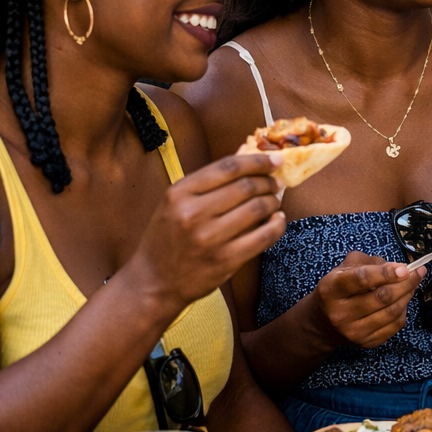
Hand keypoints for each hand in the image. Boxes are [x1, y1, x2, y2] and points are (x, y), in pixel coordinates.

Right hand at [129, 153, 285, 306]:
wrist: (153, 281)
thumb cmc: (167, 238)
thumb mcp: (177, 202)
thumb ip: (210, 179)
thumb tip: (244, 150)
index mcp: (179, 193)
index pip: (228, 167)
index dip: (257, 161)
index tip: (274, 159)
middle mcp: (193, 213)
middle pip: (246, 186)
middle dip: (268, 181)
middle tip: (276, 183)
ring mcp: (209, 238)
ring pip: (257, 208)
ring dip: (273, 202)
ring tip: (274, 202)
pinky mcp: (225, 260)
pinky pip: (263, 237)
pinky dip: (277, 225)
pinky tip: (277, 220)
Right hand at [312, 252, 426, 348]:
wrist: (323, 324)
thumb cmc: (337, 291)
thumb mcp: (343, 269)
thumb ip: (368, 262)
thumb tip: (397, 267)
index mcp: (331, 290)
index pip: (362, 279)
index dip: (386, 273)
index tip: (404, 268)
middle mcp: (340, 314)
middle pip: (382, 297)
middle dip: (405, 283)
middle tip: (418, 272)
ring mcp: (354, 331)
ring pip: (392, 312)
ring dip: (408, 295)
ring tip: (413, 283)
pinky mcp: (366, 343)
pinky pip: (395, 325)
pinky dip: (403, 310)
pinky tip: (403, 300)